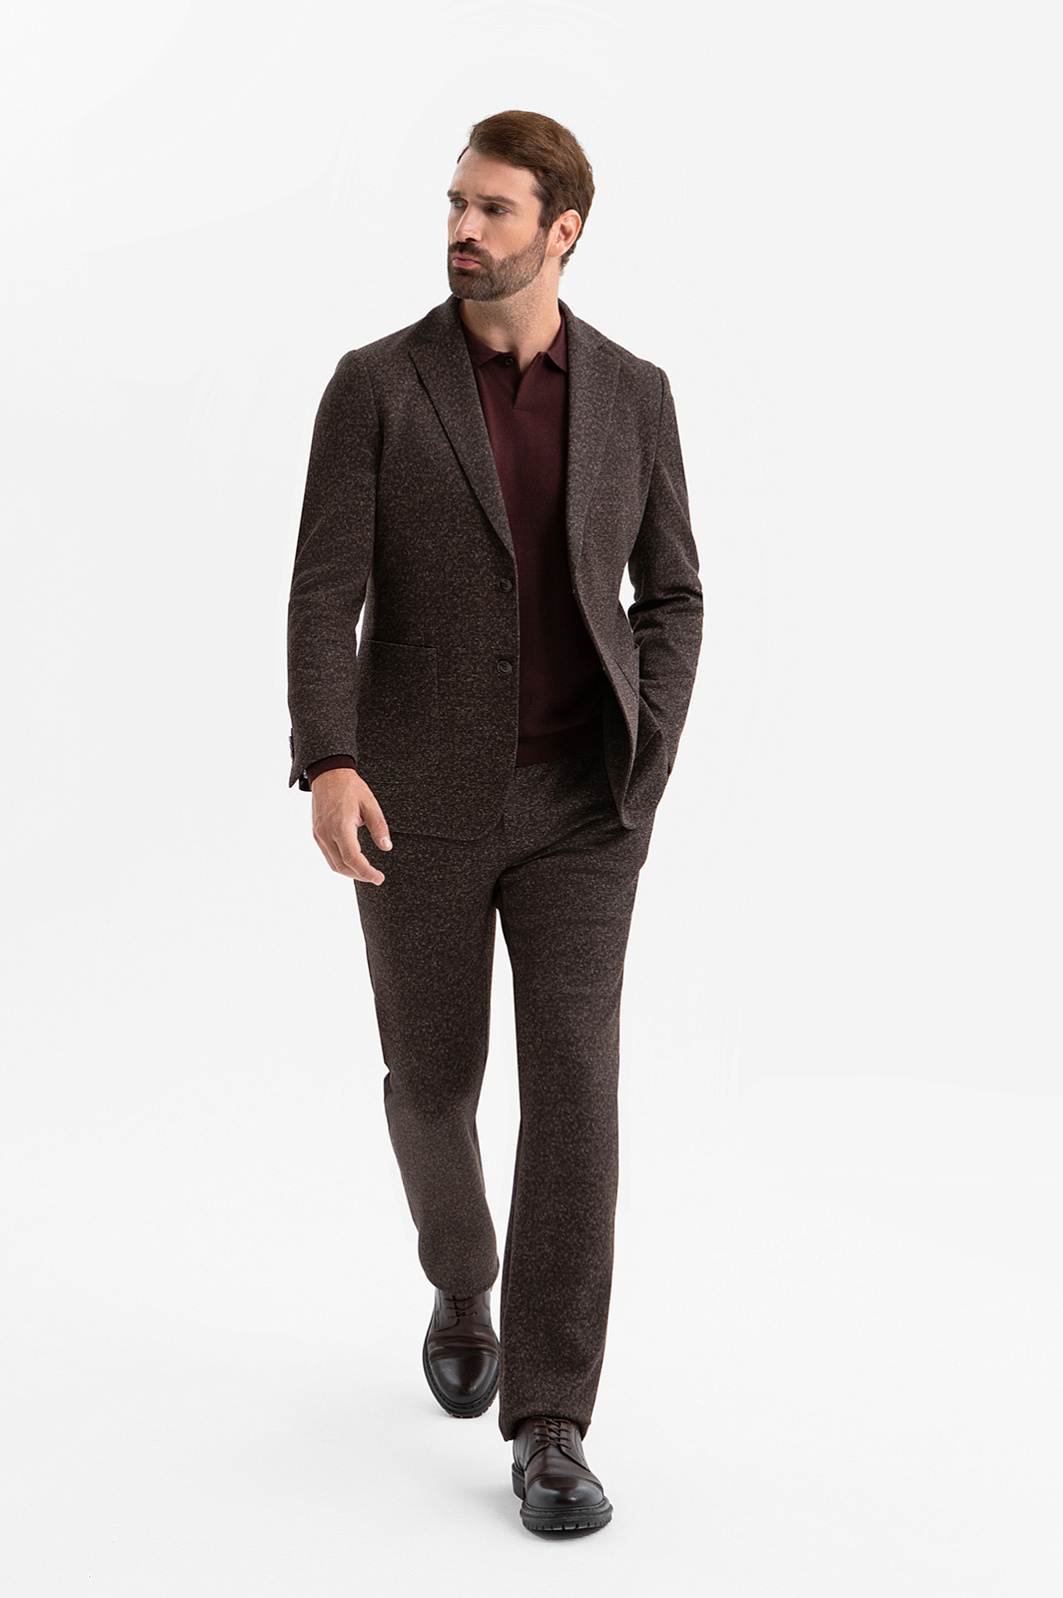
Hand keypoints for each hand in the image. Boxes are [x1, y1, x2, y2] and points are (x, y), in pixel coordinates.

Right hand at [310, 767, 391, 883]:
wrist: (329, 775)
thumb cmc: (349, 787)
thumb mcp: (370, 804)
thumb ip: (379, 827)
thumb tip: (386, 846)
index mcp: (340, 826)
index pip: (352, 858)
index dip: (366, 872)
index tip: (378, 878)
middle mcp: (326, 833)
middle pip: (342, 866)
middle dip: (360, 875)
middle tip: (376, 877)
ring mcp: (319, 835)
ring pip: (334, 864)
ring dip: (350, 872)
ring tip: (366, 872)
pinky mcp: (317, 834)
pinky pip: (328, 856)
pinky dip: (341, 864)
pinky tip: (352, 863)